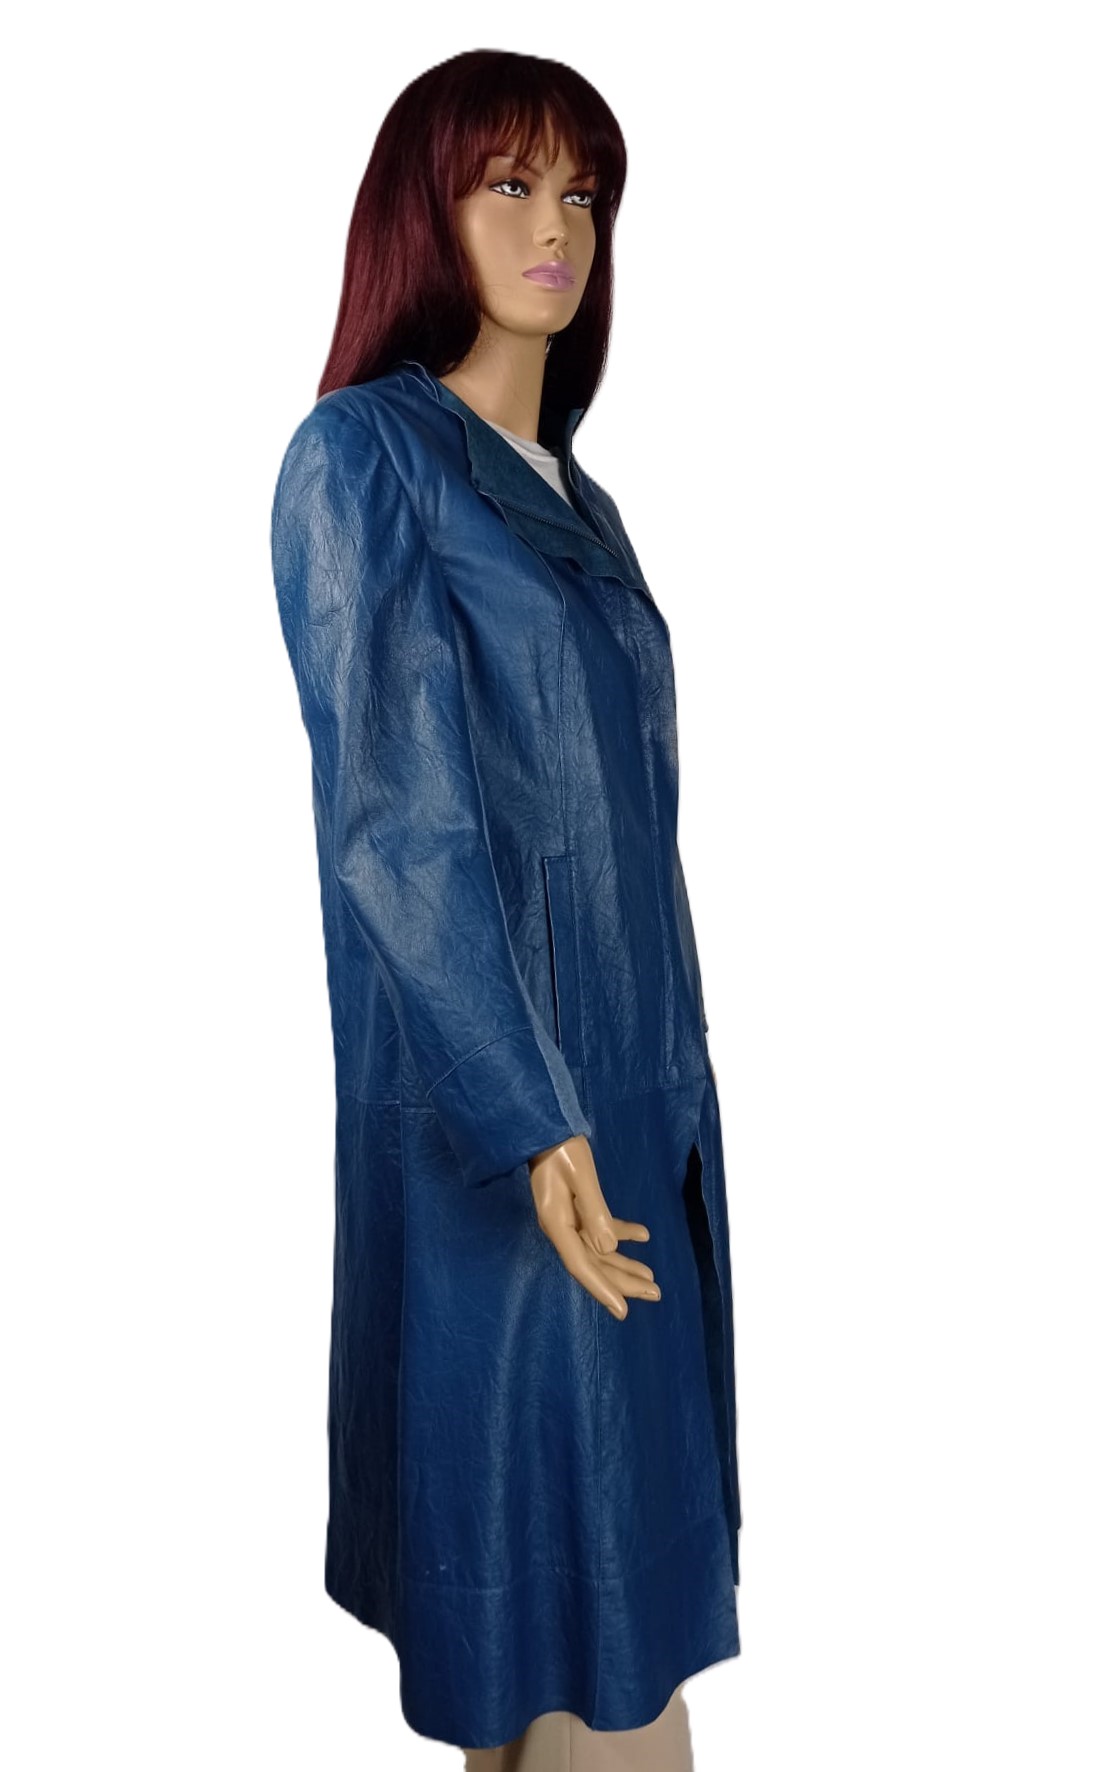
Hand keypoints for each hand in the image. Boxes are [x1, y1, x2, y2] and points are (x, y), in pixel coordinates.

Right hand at [528, 1136, 659, 1320]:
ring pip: (598, 1251)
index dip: (602, 1290)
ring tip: (652, 1278)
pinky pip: (600, 1228)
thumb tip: (609, 1249)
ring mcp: (567, 1219)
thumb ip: (594, 1210)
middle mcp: (561, 1227)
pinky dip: (622, 1234)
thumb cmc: (562, 1147)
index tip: (623, 1312)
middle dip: (623, 1282)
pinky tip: (643, 1236)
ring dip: (624, 1264)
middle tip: (656, 1294)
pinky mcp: (575, 1208)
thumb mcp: (581, 1175)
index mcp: (556, 1222)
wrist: (545, 1128)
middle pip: (593, 1263)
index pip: (581, 1264)